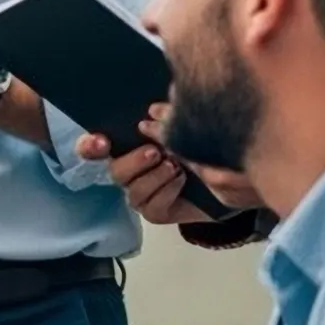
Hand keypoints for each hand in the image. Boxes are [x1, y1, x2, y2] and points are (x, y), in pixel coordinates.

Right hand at [74, 103, 262, 222]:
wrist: (234, 171)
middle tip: (157, 151)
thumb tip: (153, 112)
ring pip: (132, 191)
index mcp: (128, 144)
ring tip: (176, 165)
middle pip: (113, 171)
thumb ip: (167, 118)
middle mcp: (130, 170)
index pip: (92, 148)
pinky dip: (166, 191)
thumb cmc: (205, 144)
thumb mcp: (186, 124)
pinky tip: (181, 180)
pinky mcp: (157, 211)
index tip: (102, 141)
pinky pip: (150, 207)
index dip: (89, 146)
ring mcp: (142, 192)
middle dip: (134, 162)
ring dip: (154, 177)